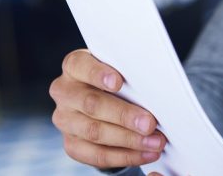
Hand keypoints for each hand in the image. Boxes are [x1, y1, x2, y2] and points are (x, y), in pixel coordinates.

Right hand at [49, 49, 166, 167]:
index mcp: (75, 67)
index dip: (98, 74)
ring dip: (128, 139)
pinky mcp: (71, 143)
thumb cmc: (121, 79)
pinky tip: (145, 154)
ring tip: (155, 142)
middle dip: (124, 115)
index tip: (118, 82)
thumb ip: (132, 74)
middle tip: (150, 123)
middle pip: (91, 104)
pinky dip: (124, 156)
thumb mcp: (123, 70)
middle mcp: (65, 92)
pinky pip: (96, 155)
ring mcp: (65, 119)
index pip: (80, 65)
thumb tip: (157, 86)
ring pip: (94, 132)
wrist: (107, 101)